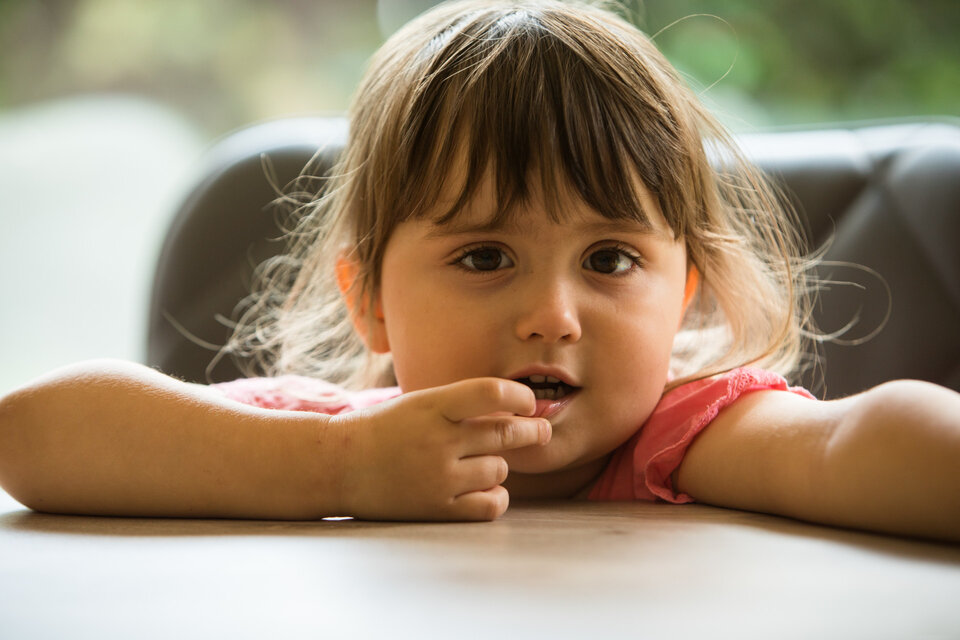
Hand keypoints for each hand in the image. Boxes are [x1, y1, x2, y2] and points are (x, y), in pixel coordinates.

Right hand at [335, 378, 550, 520]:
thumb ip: (461, 404)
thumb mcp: (419, 403)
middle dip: (531, 431)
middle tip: (540, 431)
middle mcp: (438, 440)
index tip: (528, 402)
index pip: (491, 393)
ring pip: (499, 469)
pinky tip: (487, 489)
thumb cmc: (383, 429)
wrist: (337, 465)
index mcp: (432, 405)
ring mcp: (438, 477)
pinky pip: (490, 504)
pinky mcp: (436, 509)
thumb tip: (516, 410)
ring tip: (482, 462)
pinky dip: (496, 497)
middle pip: (506, 433)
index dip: (520, 397)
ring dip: (499, 465)